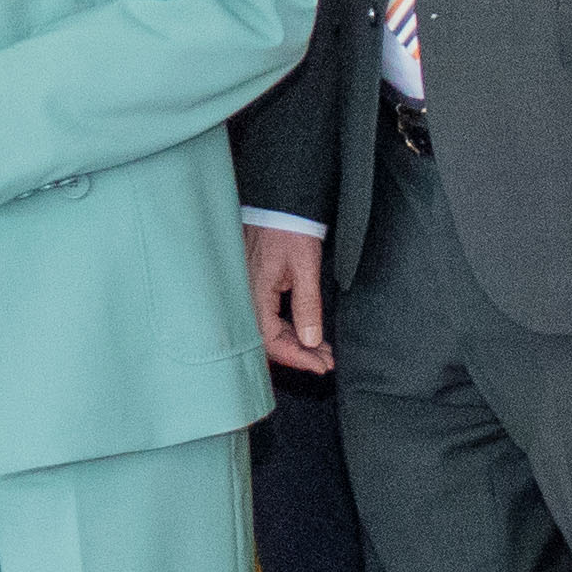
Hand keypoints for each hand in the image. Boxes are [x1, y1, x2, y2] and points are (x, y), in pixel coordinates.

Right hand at [249, 220, 332, 372]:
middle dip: (299, 355)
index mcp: (255, 293)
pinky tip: (306, 335)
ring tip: (322, 351)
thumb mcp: (305, 267)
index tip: (321, 366)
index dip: (297, 358)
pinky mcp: (254, 289)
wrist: (279, 205)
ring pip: (267, 332)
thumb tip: (311, 341)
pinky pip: (267, 318)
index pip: (271, 341)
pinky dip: (287, 330)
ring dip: (295, 344)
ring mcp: (248, 294)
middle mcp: (246, 298)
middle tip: (325, 361)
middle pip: (267, 341)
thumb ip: (307, 305)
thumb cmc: (289, 230)